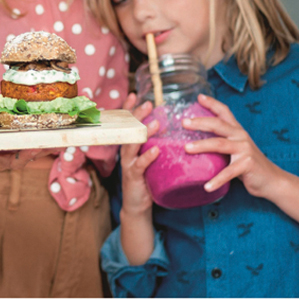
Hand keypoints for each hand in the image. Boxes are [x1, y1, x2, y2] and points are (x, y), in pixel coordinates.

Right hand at [119, 93, 159, 217]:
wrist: (137, 205)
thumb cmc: (146, 180)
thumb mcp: (149, 159)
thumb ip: (155, 144)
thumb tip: (171, 129)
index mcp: (130, 146)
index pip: (128, 123)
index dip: (129, 108)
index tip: (134, 93)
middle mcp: (126, 152)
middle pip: (129, 129)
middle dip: (137, 115)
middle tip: (149, 103)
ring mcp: (128, 164)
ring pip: (133, 144)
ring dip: (144, 132)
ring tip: (157, 123)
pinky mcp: (133, 177)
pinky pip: (139, 165)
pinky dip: (147, 156)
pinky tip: (155, 149)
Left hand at [182, 93, 284, 198]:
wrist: (272, 180)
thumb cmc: (249, 165)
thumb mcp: (236, 150)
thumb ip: (221, 144)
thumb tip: (193, 144)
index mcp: (237, 131)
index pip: (224, 112)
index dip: (212, 103)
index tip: (198, 97)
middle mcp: (241, 136)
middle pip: (218, 124)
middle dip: (200, 122)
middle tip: (183, 122)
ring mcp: (245, 150)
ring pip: (220, 144)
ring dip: (202, 146)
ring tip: (186, 148)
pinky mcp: (247, 164)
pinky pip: (228, 172)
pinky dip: (217, 180)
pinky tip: (207, 187)